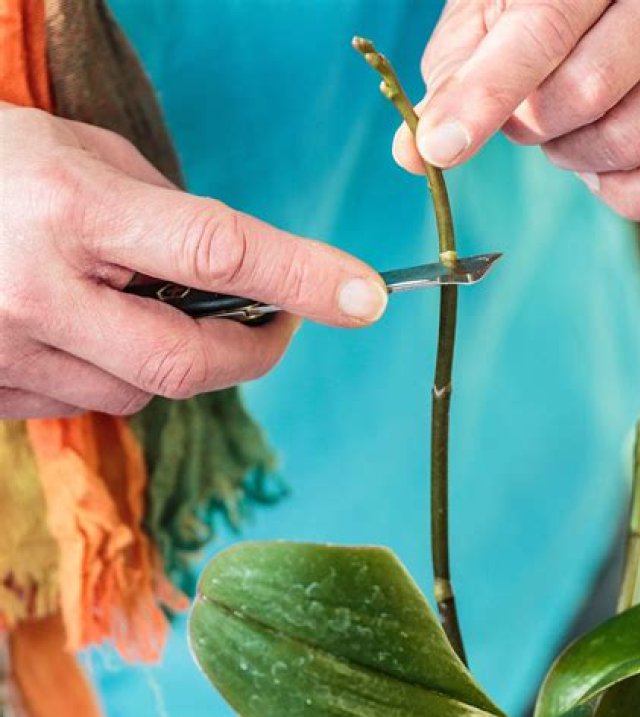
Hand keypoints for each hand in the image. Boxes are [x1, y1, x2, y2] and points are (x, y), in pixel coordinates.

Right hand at [0, 105, 386, 418]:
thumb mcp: (77, 152)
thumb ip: (163, 213)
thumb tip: (235, 270)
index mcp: (66, 209)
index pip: (215, 252)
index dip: (301, 276)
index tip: (366, 296)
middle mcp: (36, 292)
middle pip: (186, 361)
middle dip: (254, 352)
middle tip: (280, 323)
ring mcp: (10, 355)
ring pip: (141, 391)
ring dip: (177, 357)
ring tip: (153, 306)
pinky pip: (92, 402)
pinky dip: (118, 371)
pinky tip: (96, 330)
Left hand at [394, 0, 639, 220]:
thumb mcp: (499, 6)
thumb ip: (458, 71)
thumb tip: (413, 154)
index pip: (542, 30)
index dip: (485, 95)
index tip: (439, 146)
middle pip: (584, 96)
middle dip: (530, 124)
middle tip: (526, 108)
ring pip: (625, 142)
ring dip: (571, 156)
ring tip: (568, 121)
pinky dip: (626, 195)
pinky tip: (604, 165)